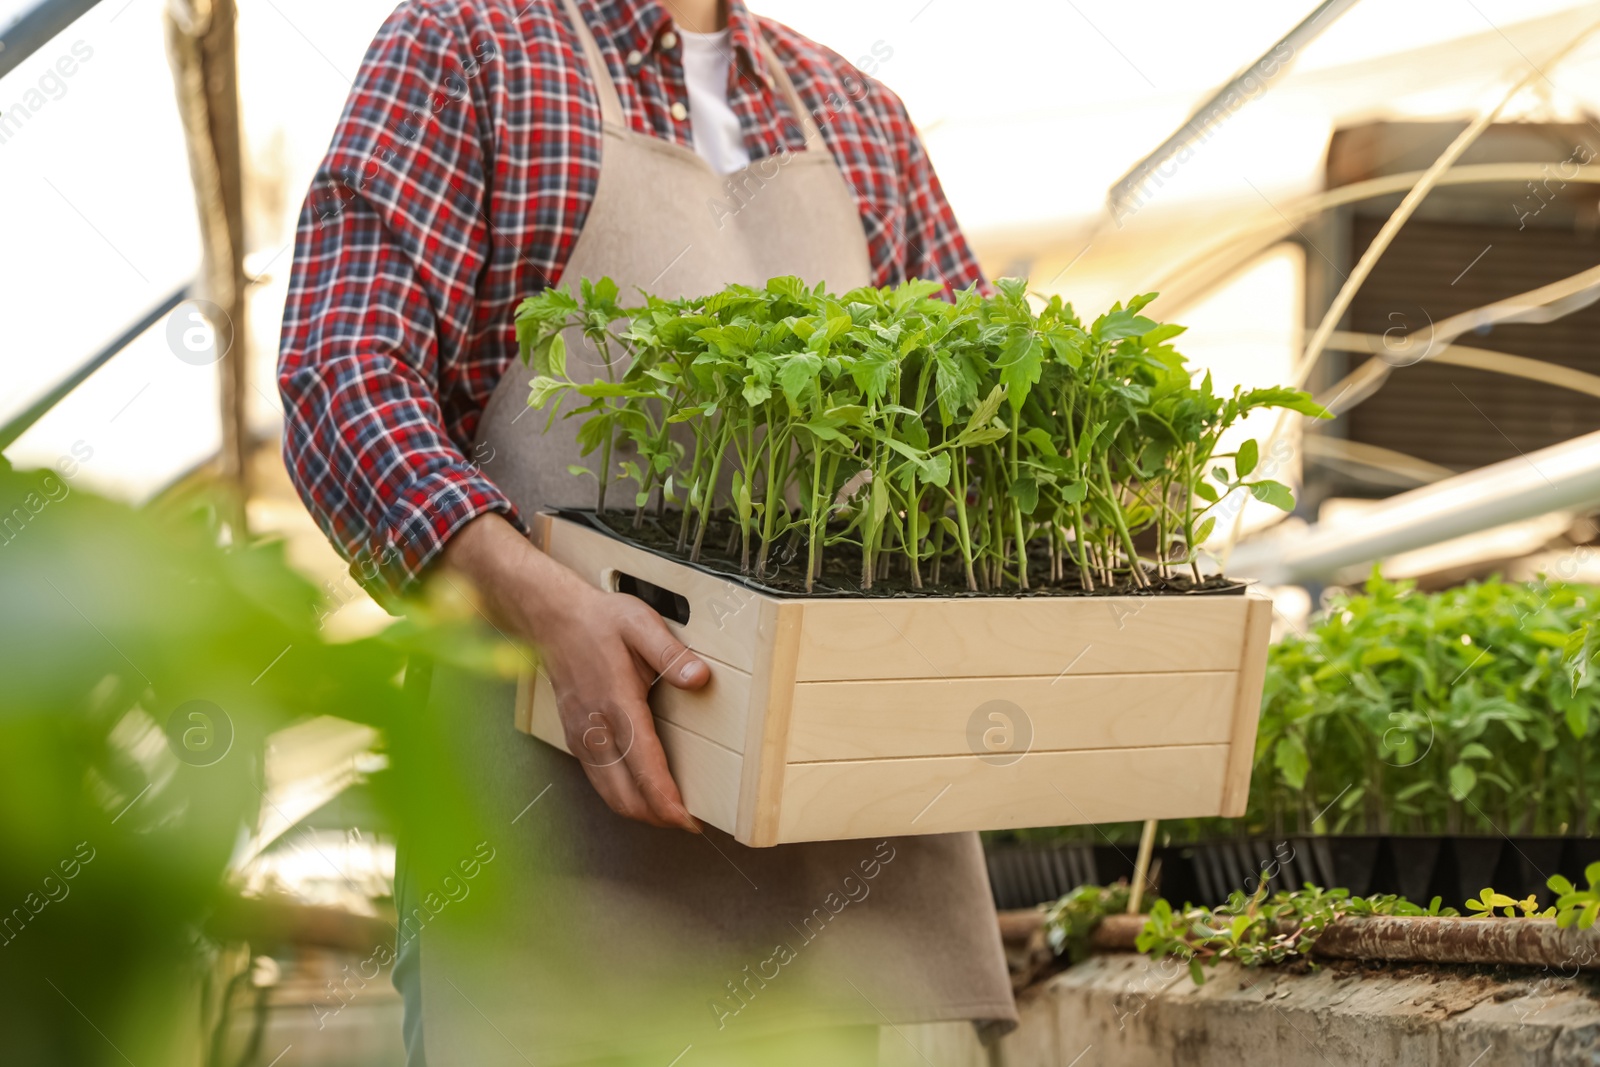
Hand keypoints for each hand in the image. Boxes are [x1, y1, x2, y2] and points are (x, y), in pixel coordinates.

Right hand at [440, 513, 709, 831]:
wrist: (551, 618)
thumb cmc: (598, 620)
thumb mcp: (640, 624)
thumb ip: (671, 654)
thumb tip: (699, 678)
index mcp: (615, 703)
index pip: (643, 765)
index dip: (665, 799)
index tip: (686, 819)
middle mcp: (595, 727)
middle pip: (624, 793)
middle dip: (657, 816)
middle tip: (688, 822)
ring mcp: (582, 736)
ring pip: (609, 793)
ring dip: (639, 810)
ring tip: (669, 815)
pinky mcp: (576, 737)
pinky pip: (598, 780)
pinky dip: (620, 797)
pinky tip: (638, 795)